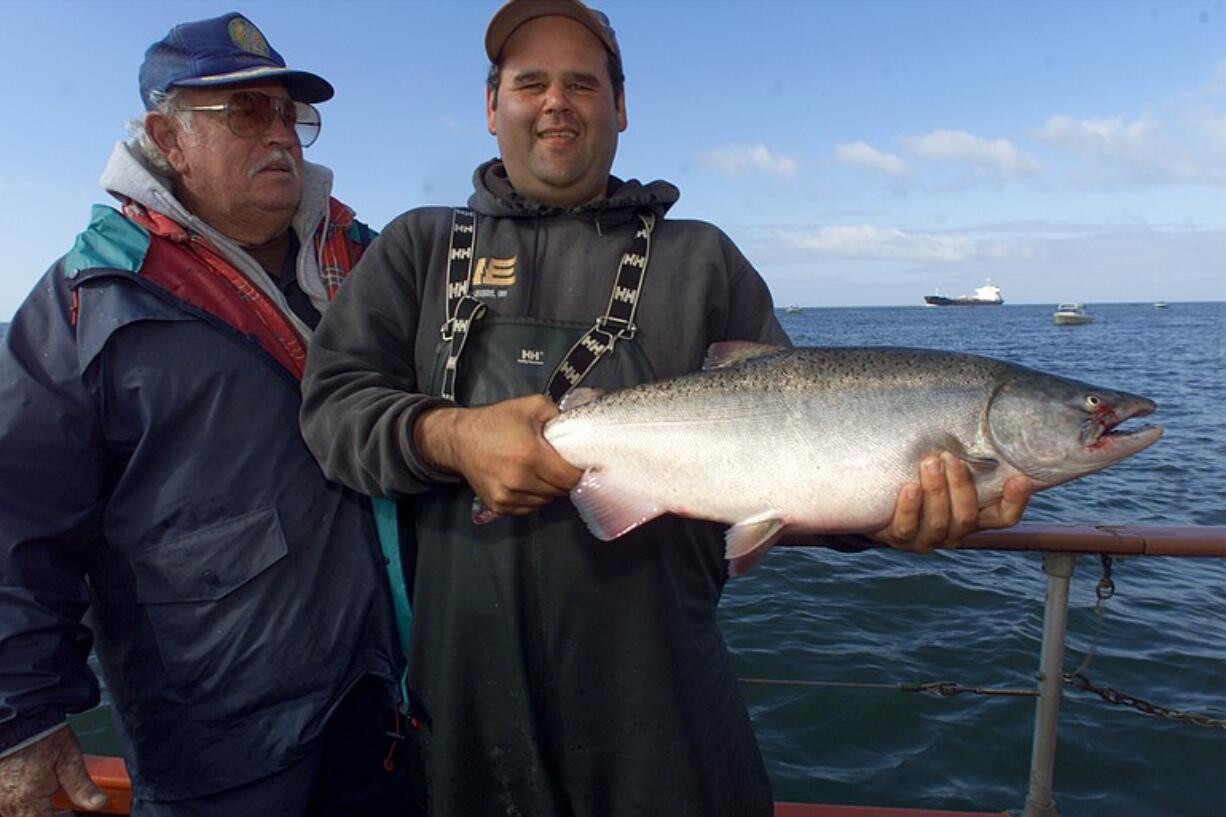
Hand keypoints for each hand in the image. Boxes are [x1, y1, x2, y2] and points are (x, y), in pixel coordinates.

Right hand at [0, 726, 107, 815]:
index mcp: (28, 800)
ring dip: (36, 813)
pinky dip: (24, 806)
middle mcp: (8, 804)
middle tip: (66, 811)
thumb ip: (81, 786)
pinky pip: (9, 807)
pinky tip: (36, 795)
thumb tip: (99, 804)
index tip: (73, 815)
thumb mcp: (68, 759)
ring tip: (54, 803)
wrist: (18, 719)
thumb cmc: (42, 736)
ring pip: (18, 816)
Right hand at [414, 395, 582, 515]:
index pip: (570, 478)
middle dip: (563, 479)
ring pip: (545, 502)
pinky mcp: (498, 506)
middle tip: (558, 464)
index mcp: (530, 455)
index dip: (578, 471)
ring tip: (540, 470)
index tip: (578, 463)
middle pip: (559, 491)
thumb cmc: (495, 422)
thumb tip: (579, 429)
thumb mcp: (531, 406)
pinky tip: (527, 480)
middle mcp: (518, 480)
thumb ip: (559, 415)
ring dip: (548, 489)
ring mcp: (507, 496)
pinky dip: (533, 497)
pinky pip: (528, 507)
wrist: (459, 439)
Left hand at [871, 452, 1032, 552]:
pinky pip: (906, 527)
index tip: (1020, 478)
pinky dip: (909, 508)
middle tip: (951, 457)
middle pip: (967, 517)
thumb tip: (981, 414)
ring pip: (938, 523)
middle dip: (961, 486)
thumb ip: (963, 453)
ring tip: (929, 463)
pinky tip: (909, 487)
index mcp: (973, 516)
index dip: (1015, 501)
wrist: (877, 500)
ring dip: (936, 492)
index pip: (1004, 517)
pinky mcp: (898, 538)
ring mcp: (926, 538)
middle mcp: (953, 531)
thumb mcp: (943, 466)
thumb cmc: (917, 473)